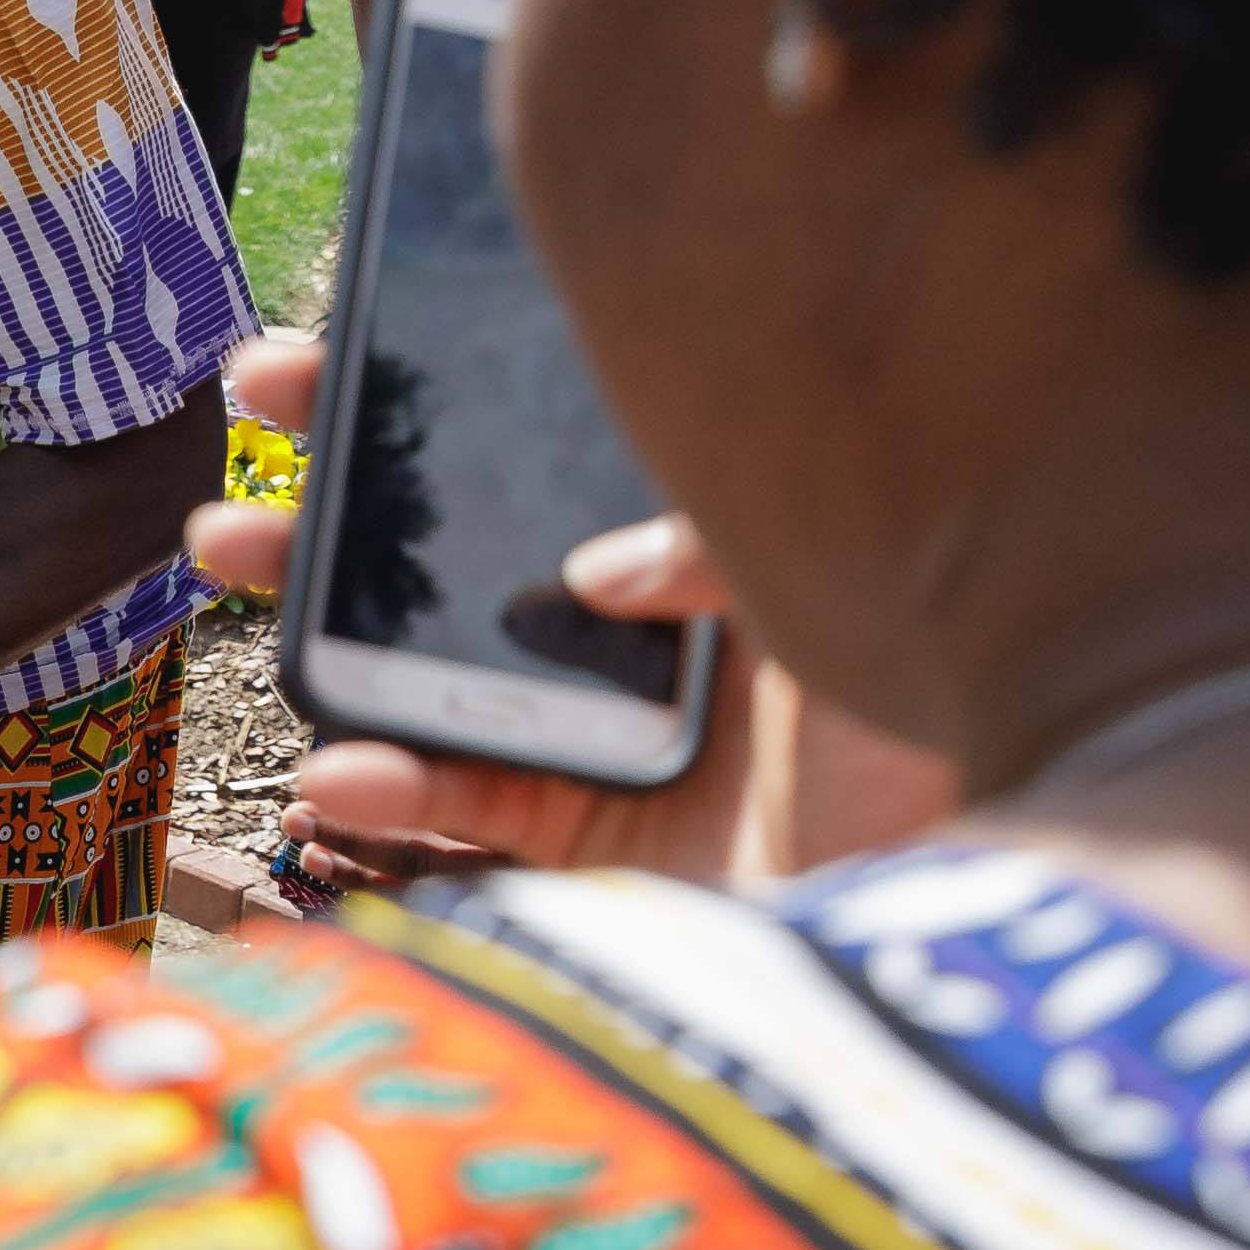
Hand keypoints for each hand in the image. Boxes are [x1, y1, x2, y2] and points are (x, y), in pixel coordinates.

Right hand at [174, 333, 955, 881]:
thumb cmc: (968, 703)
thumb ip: (723, 541)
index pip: (528, 439)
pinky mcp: (607, 848)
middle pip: (453, 556)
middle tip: (227, 475)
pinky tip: (336, 773)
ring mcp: (613, 737)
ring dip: (316, 632)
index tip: (292, 366)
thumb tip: (590, 572)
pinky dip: (396, 794)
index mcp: (690, 533)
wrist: (1026, 882)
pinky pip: (474, 813)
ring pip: (430, 676)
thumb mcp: (855, 564)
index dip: (411, 400)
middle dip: (324, 515)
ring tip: (224, 565)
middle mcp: (640, 627)